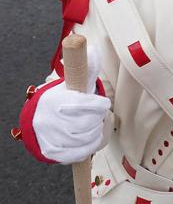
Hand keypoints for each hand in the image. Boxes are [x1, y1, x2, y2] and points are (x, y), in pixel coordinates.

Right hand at [32, 50, 110, 164]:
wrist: (38, 120)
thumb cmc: (60, 98)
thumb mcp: (70, 81)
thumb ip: (85, 67)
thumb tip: (94, 51)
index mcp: (57, 99)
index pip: (86, 105)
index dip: (100, 106)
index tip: (103, 104)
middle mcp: (51, 120)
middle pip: (88, 124)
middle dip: (98, 119)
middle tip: (97, 115)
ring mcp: (52, 137)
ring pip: (86, 138)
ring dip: (95, 132)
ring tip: (93, 125)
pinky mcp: (54, 151)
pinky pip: (79, 152)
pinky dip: (89, 146)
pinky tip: (90, 139)